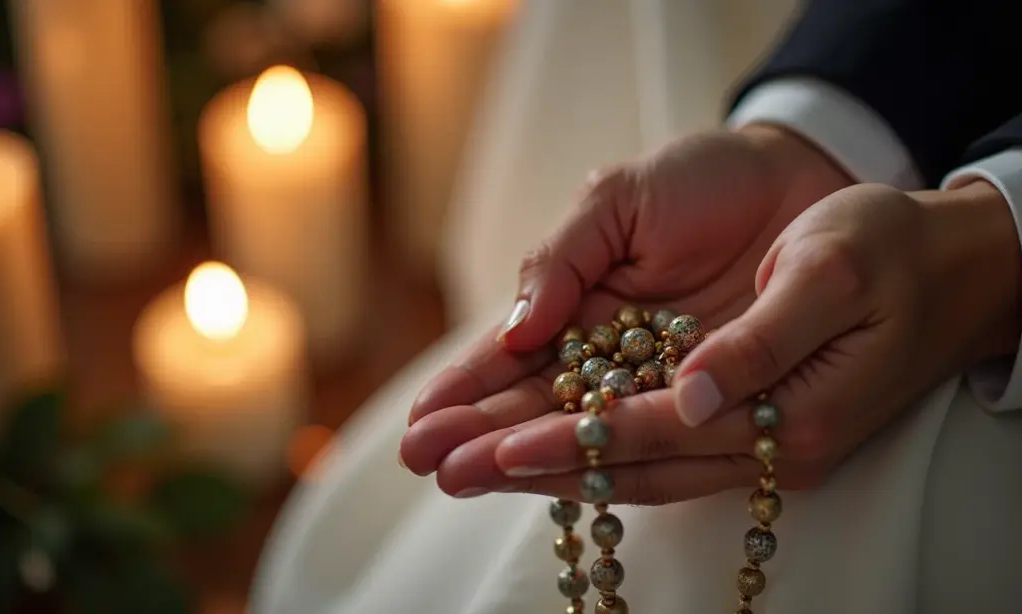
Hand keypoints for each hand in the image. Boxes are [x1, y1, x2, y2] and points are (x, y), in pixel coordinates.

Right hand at [400, 124, 852, 494]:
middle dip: (478, 434)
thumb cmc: (700, 179)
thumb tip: (515, 333)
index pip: (509, 357)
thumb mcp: (617, 201)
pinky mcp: (711, 400)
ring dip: (527, 457)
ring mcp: (657, 385)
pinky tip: (560, 479)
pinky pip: (657, 437)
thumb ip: (563, 259)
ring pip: (584, 431)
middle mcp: (608, 356)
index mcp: (576, 304)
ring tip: (466, 479)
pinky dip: (611, 458)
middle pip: (534, 405)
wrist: (794, 179)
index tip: (419, 422)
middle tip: (426, 465)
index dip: (465, 389)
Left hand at [462, 181, 1019, 504]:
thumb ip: (760, 340)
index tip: (493, 449)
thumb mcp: (833, 271)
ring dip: (534, 454)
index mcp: (780, 415)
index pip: (652, 436)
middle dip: (522, 461)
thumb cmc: (888, 249)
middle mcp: (745, 433)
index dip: (570, 443)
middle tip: (437, 467)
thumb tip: (689, 396)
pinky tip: (522, 433)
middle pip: (617, 459)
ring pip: (618, 453)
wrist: (936, 258)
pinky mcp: (720, 402)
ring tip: (454, 457)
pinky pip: (640, 431)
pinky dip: (577, 434)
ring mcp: (732, 423)